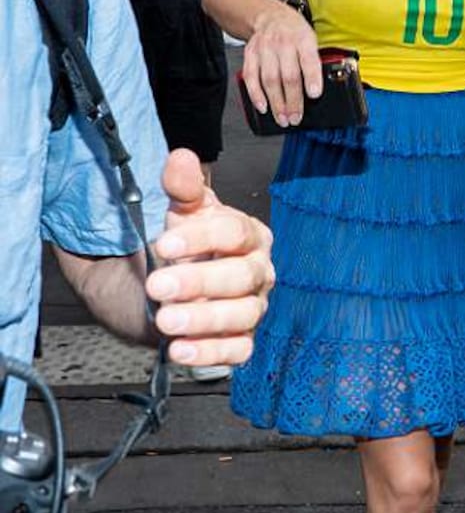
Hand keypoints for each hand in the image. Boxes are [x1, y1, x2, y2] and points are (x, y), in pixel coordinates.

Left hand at [146, 150, 273, 367]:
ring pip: (240, 317)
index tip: (163, 245)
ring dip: (202, 321)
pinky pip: (236, 351)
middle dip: (198, 283)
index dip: (201, 239)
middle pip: (240, 278)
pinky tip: (178, 349)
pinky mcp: (242, 341)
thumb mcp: (182, 213)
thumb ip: (183, 188)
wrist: (174, 286)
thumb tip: (181, 158)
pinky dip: (209, 354)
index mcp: (251, 236)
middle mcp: (259, 273)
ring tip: (165, 320)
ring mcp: (253, 309)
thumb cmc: (188, 245)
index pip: (235, 234)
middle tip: (156, 286)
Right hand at [242, 1, 321, 126]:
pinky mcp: (250, 54)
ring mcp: (265, 48)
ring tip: (283, 118)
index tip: (314, 94)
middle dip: (293, 100)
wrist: (270, 16)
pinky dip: (256, 94)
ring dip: (276, 103)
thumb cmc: (295, 33)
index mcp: (303, 39)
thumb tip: (321, 90)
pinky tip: (263, 107)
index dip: (312, 78)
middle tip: (296, 117)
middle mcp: (283, 42)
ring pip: (269, 79)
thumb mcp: (311, 40)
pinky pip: (251, 76)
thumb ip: (315, 62)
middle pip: (288, 75)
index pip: (308, 59)